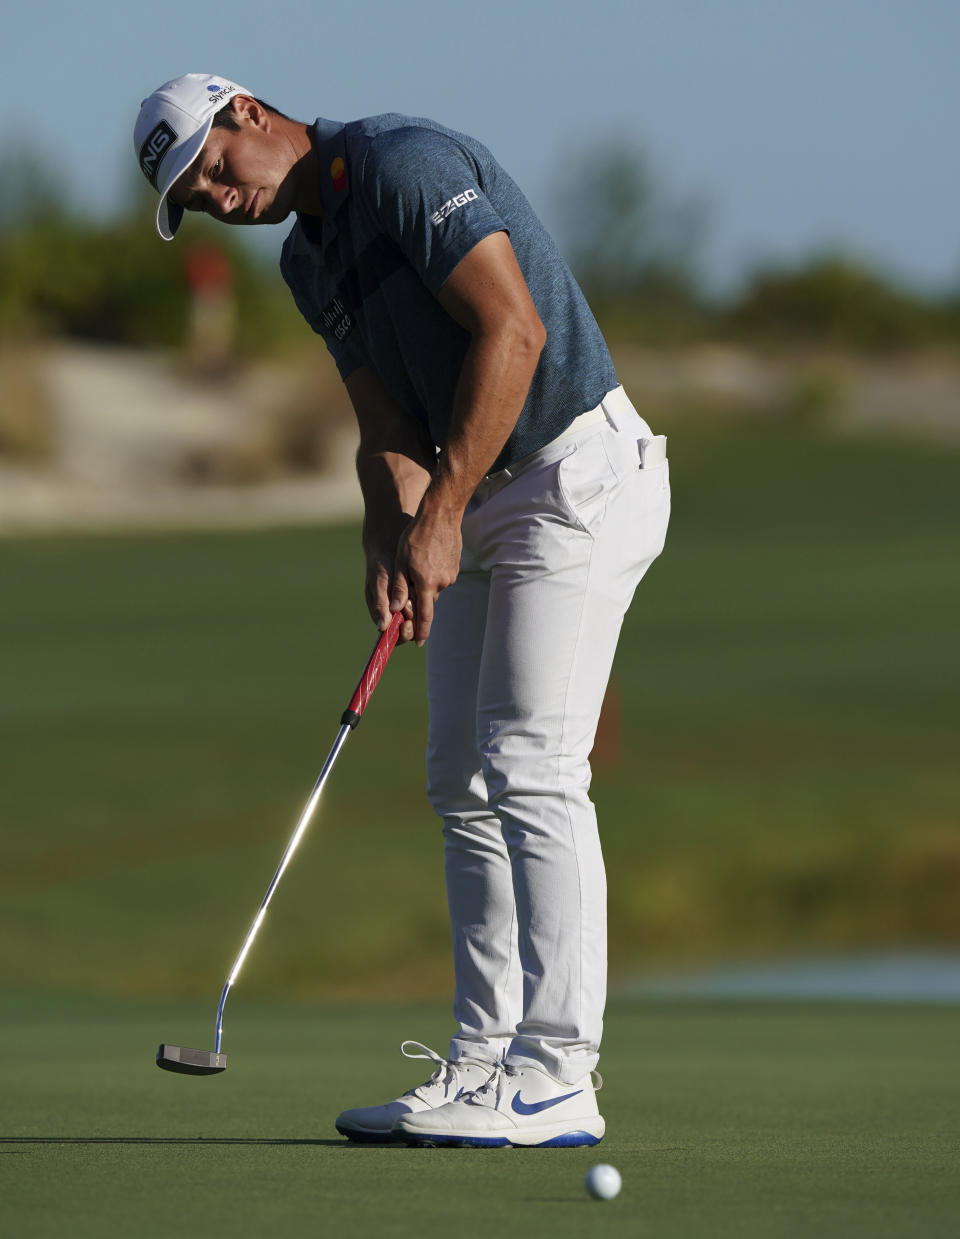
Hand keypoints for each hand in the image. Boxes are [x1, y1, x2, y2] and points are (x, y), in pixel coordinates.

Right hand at [365, 549, 414, 642]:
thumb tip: (382, 627)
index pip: (394, 635)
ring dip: (419, 609)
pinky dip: (424, 598)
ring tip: (414, 592)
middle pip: (409, 629)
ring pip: (418, 616)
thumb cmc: (381, 568)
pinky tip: (422, 587)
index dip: (402, 634)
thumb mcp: (379, 585)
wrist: (390, 548)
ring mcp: (407, 604)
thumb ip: (381, 605)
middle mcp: (396, 613)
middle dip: (413, 622)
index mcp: (383, 615)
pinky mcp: (417, 595)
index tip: (407, 626)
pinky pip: (423, 603)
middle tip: (412, 608)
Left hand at [390, 508, 461, 644]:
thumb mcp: (401, 562)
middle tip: (408, 586)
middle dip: (418, 599)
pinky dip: (432, 573)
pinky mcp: (455, 566)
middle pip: (427, 600)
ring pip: (433, 587)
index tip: (418, 643)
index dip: (421, 632)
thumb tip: (394, 610)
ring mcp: (450, 575)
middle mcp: (441, 583)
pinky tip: (426, 557)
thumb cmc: (416, 536)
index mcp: (426, 584)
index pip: (425, 616)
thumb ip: (399, 588)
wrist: (441, 514)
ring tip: (417, 562)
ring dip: (424, 583)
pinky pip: (440, 576)